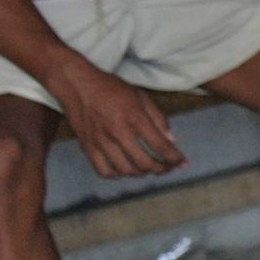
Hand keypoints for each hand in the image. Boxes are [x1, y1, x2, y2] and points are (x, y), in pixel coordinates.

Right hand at [49, 64, 185, 180]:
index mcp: (134, 116)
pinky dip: (118, 175)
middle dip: (161, 170)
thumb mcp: (140, 96)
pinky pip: (104, 171)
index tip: (182, 163)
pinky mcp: (87, 147)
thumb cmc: (111, 88)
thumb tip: (171, 141)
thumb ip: (158, 119)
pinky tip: (125, 169)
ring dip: (141, 173)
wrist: (77, 84)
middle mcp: (118, 131)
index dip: (174, 158)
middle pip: (145, 163)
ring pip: (125, 170)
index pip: (160, 146)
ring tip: (148, 168)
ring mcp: (100, 141)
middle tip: (167, 168)